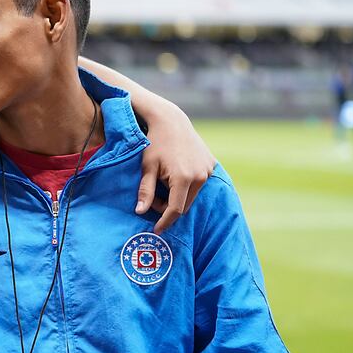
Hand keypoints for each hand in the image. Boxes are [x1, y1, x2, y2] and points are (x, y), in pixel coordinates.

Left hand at [136, 102, 214, 233]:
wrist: (171, 121)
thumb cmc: (154, 144)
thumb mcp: (147, 167)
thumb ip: (145, 191)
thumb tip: (140, 212)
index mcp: (183, 179)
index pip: (175, 210)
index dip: (165, 222)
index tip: (156, 230)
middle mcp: (200, 176)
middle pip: (185, 205)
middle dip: (168, 208)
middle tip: (153, 198)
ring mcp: (208, 171)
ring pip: (192, 196)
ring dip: (177, 197)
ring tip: (162, 184)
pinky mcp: (211, 165)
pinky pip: (199, 184)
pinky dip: (186, 187)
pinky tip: (174, 175)